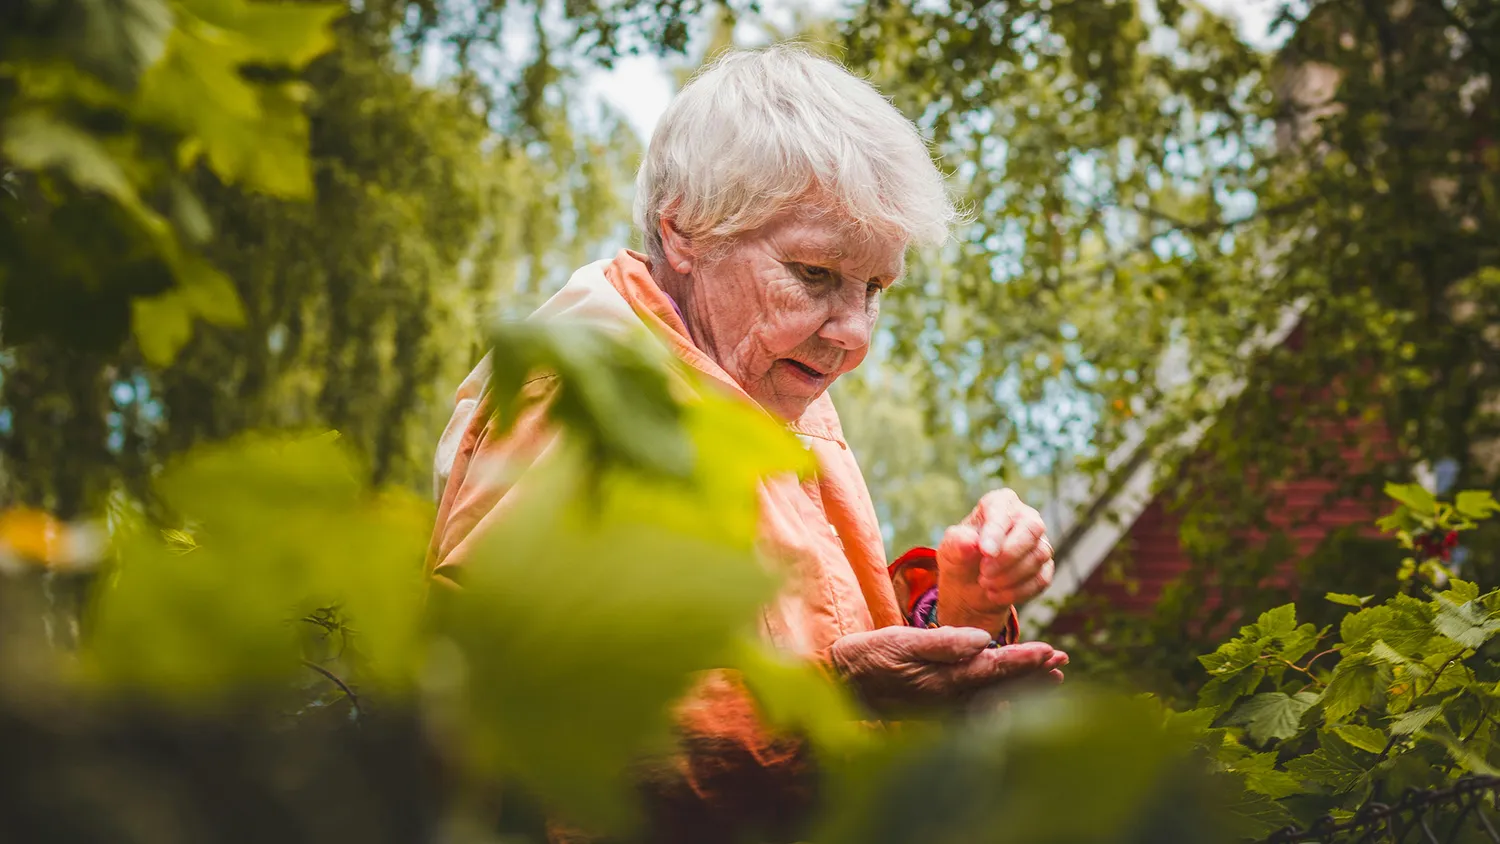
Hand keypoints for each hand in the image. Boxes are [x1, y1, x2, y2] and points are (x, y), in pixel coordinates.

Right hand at [828, 625, 1066, 715]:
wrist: (842, 684)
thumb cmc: (871, 656)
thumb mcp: (901, 641)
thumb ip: (943, 643)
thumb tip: (983, 640)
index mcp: (944, 682)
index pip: (995, 669)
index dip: (1026, 660)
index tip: (1050, 651)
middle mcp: (950, 701)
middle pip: (1003, 689)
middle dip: (1034, 675)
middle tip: (1062, 661)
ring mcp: (945, 711)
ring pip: (996, 699)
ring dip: (1024, 687)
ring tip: (1051, 676)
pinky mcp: (939, 713)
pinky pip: (980, 708)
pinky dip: (1002, 698)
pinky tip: (1012, 696)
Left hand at [937, 489, 1054, 630]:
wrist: (969, 587)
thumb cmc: (960, 558)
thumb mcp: (950, 550)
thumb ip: (957, 543)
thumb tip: (971, 542)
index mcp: (999, 503)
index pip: (1003, 510)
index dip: (996, 532)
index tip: (985, 552)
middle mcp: (1025, 517)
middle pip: (1031, 529)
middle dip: (1008, 555)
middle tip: (984, 574)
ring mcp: (1039, 542)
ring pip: (1038, 556)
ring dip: (1009, 577)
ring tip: (985, 584)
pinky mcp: (1045, 567)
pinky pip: (1041, 579)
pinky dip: (1017, 591)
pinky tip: (995, 595)